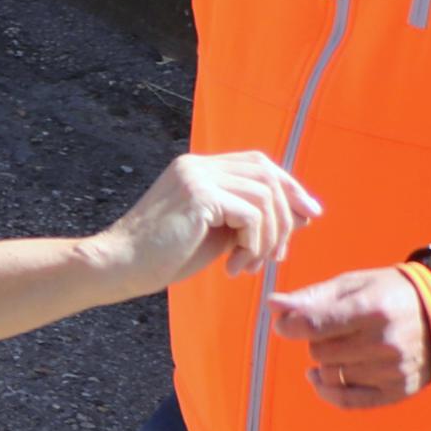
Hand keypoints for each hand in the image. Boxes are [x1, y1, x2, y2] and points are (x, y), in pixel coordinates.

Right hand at [91, 153, 322, 294]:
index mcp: (199, 169)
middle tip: (278, 256)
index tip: (309, 215)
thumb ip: (252, 220)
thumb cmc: (165, 256)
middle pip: (267, 174)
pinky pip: (251, 214)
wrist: (121, 264)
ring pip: (264, 196)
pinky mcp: (198, 194)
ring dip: (269, 238)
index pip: (258, 163)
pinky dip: (254, 244)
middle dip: (286, 215)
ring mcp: (196, 176)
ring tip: (249, 265)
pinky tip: (235, 266)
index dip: (290, 187)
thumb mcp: (218, 235)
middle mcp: (197, 164)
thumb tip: (304, 213)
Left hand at [272, 266, 430, 407]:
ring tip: (340, 346)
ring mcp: (392, 370)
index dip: (289, 325)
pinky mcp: (397, 390)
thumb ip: (312, 297)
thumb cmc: (389, 294)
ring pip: (331, 375)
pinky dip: (328, 391)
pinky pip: (349, 401)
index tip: (284, 322)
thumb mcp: (353, 284)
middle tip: (330, 329)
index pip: (315, 325)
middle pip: (319, 352)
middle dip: (314, 340)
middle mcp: (384, 343)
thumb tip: (274, 305)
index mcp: (371, 309)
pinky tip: (320, 378)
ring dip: (325, 362)